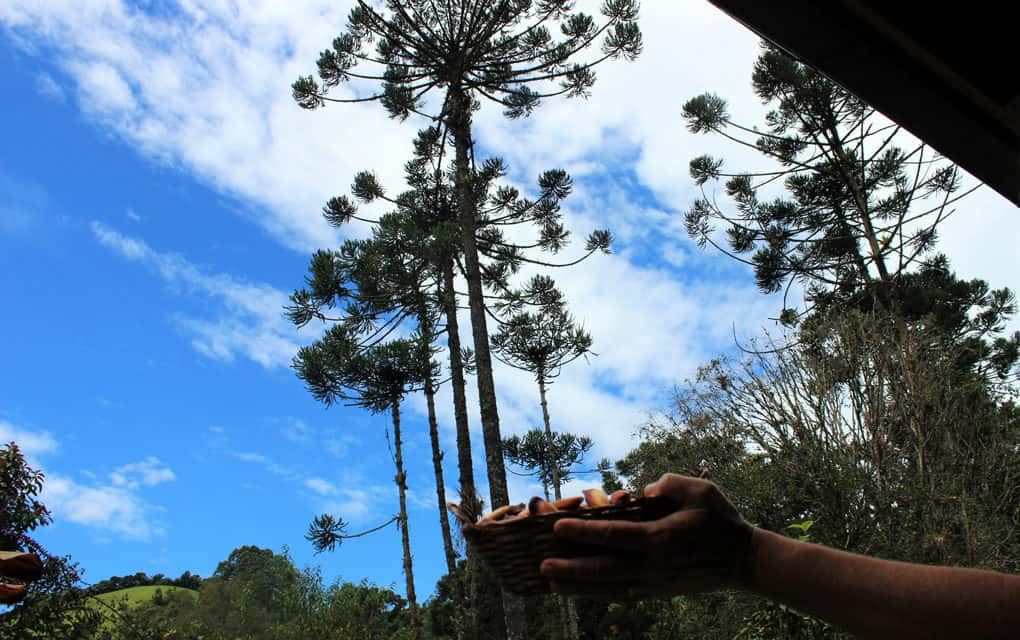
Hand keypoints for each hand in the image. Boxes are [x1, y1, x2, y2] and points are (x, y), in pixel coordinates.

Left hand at [539, 473, 754, 599]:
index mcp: (661, 538)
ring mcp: (655, 583)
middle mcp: (654, 565)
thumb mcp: (701, 490)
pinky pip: (622, 595)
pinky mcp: (658, 592)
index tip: (558, 527)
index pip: (614, 535)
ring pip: (609, 588)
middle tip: (542, 565)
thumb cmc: (721, 521)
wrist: (744, 561)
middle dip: (570, 568)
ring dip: (578, 587)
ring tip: (551, 583)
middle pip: (604, 569)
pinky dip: (599, 595)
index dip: (584, 531)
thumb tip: (642, 490)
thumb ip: (669, 483)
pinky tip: (581, 592)